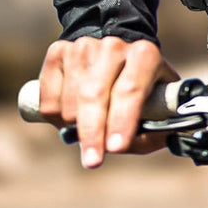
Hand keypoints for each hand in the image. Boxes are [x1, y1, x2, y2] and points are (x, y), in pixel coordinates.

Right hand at [38, 36, 178, 168]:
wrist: (117, 56)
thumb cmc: (141, 89)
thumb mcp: (158, 105)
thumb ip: (156, 129)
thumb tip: (146, 144)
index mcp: (145, 54)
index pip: (130, 90)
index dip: (122, 120)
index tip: (116, 148)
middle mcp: (114, 46)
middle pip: (95, 95)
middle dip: (93, 133)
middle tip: (93, 161)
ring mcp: (84, 46)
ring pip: (69, 102)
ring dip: (75, 127)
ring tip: (90, 132)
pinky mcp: (59, 51)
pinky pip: (49, 99)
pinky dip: (57, 119)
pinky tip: (73, 117)